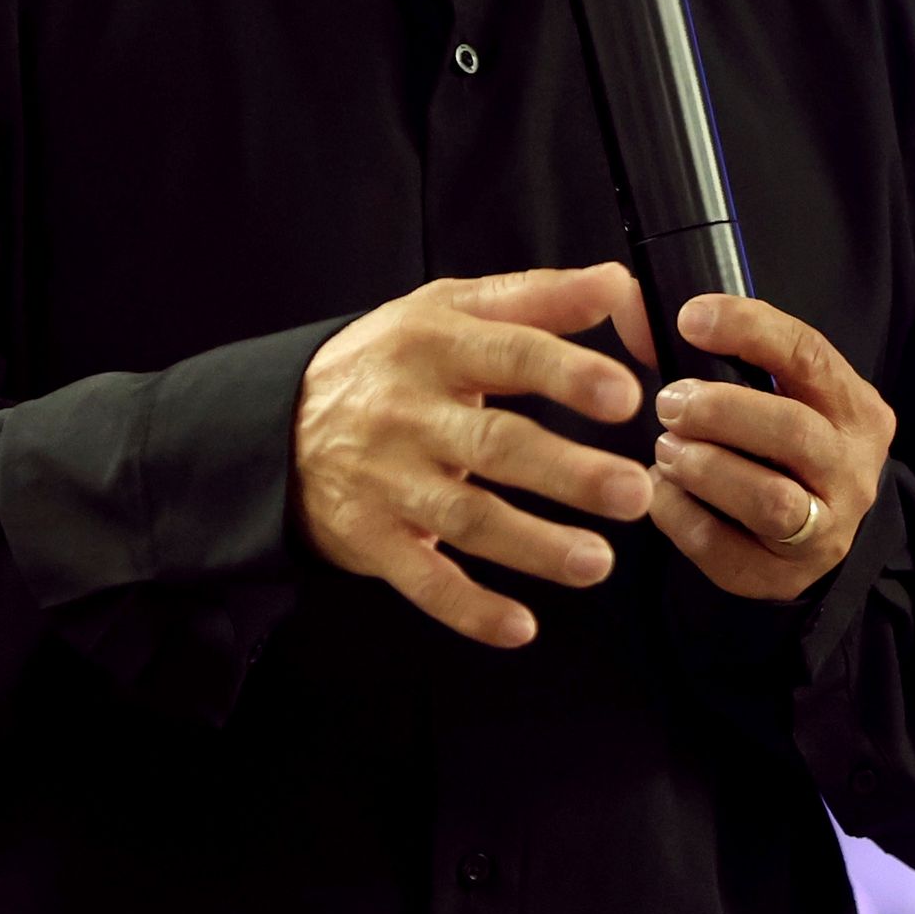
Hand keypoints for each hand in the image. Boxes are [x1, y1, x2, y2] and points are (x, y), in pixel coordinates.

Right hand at [294, 265, 660, 647]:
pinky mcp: (372, 536)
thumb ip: (540, 298)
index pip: (511, 353)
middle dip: (568, 472)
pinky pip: (423, 579)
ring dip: (534, 545)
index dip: (569, 374)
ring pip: (466, 516)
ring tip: (597, 562)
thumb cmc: (389, 362)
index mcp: (436, 344)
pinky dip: (469, 608)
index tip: (626, 398)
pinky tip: (519, 628)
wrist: (279, 423)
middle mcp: (410, 411)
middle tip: (634, 492)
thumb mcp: (449, 309)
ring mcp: (388, 479)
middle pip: (496, 443)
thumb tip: (622, 285)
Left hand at [649, 293, 895, 601]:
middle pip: (793, 432)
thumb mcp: (765, 388)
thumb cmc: (774, 440)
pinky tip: (662, 492)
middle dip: (720, 412)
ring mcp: (827, 529)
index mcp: (853, 407)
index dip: (748, 329)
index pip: (808, 354)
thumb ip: (703, 345)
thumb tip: (627, 299)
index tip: (688, 319)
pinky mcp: (785, 577)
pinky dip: (682, 517)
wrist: (811, 528)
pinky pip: (726, 551)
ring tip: (666, 450)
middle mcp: (852, 468)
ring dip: (705, 468)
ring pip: (770, 500)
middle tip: (668, 404)